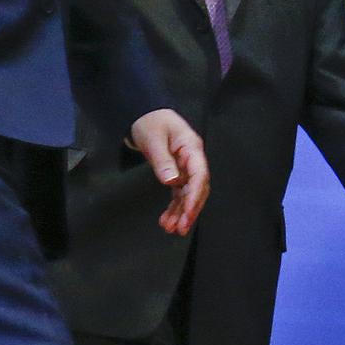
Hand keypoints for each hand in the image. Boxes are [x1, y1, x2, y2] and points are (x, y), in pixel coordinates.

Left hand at [129, 109, 209, 235]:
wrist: (145, 116)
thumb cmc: (151, 122)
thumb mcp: (153, 139)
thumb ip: (163, 160)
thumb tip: (172, 180)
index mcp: (191, 148)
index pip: (199, 176)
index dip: (195, 197)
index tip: (188, 214)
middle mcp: (192, 160)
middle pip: (197, 189)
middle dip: (190, 210)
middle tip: (181, 228)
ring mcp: (186, 168)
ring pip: (188, 194)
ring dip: (181, 213)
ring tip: (170, 229)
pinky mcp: (177, 174)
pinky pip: (178, 194)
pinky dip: (173, 208)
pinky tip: (166, 220)